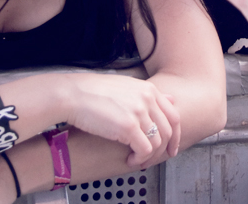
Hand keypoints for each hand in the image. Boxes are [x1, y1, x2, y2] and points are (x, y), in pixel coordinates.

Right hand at [64, 73, 179, 167]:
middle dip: (164, 149)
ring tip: (136, 160)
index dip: (174, 135)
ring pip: (157, 142)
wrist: (73, 95)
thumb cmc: (93, 92)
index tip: (170, 146)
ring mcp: (139, 112)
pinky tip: (130, 160)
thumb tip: (171, 100)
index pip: (173, 115)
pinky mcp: (128, 126)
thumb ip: (148, 96)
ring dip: (148, 156)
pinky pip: (144, 149)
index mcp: (149, 89)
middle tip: (154, 159)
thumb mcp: (126, 87)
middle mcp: (148, 99)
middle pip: (168, 130)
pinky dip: (140, 159)